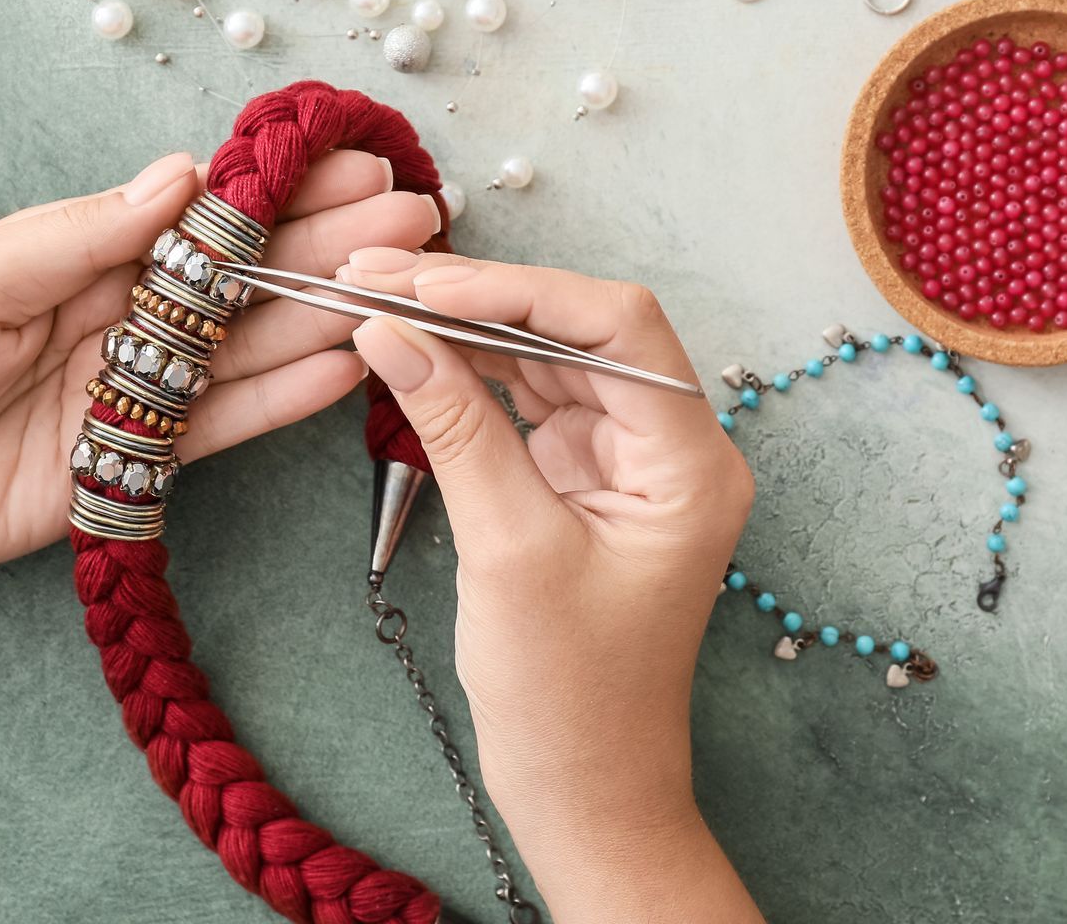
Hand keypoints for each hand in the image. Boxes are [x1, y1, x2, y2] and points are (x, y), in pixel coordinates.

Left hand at [0, 150, 440, 605]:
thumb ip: (82, 232)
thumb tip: (182, 175)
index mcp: (80, 253)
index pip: (202, 215)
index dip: (280, 191)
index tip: (354, 164)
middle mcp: (120, 314)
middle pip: (245, 277)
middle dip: (330, 245)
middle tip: (416, 219)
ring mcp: (134, 389)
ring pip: (250, 345)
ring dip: (328, 314)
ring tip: (408, 285)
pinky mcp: (136, 462)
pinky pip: (225, 425)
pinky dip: (286, 399)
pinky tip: (350, 368)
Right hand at [343, 250, 762, 922]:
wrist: (585, 793)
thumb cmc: (571, 699)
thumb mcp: (508, 551)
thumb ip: (456, 426)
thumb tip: (391, 330)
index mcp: (692, 465)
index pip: (617, 328)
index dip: (520, 290)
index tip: (426, 285)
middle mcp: (672, 449)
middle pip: (580, 330)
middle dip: (479, 297)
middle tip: (378, 274)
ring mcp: (626, 462)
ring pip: (548, 357)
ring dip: (464, 326)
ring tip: (374, 295)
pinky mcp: (583, 480)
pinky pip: (527, 400)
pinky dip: (469, 373)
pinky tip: (409, 348)